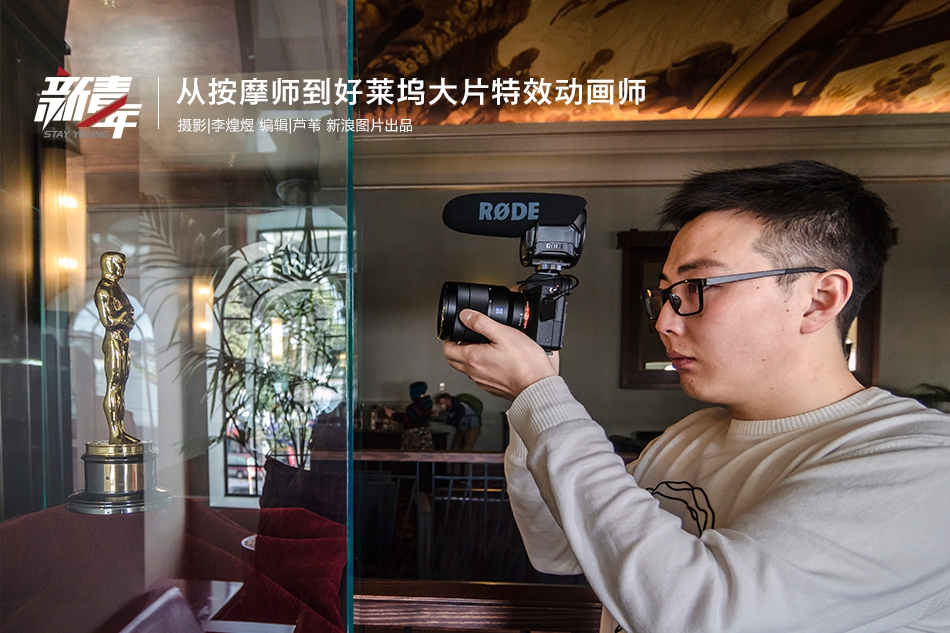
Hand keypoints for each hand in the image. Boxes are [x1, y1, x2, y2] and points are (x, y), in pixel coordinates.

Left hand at [442, 309, 557, 399]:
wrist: (538, 386)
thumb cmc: (525, 363)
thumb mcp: (503, 334)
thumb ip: (482, 323)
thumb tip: (466, 316)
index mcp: (473, 359)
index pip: (447, 350)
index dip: (449, 339)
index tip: (456, 332)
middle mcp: (475, 373)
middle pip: (454, 360)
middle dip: (456, 348)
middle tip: (465, 338)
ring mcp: (483, 382)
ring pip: (467, 369)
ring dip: (469, 357)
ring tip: (482, 346)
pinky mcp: (493, 388)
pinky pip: (480, 376)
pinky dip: (482, 367)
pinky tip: (495, 359)